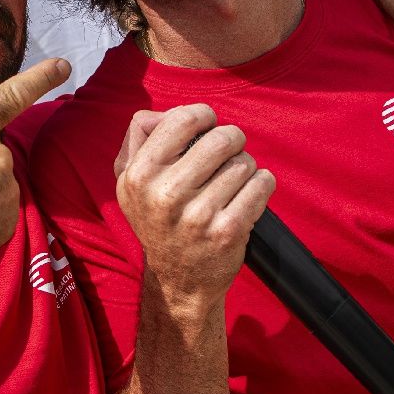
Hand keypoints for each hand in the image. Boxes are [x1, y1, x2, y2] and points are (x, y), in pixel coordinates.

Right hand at [114, 105, 274, 307]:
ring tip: (232, 183)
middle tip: (228, 153)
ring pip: (244, 162)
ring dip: (245, 167)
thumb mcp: (131, 182)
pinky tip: (247, 196)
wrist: (178, 281)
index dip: (203, 116)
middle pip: (221, 138)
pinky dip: (262, 184)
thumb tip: (168, 113)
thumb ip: (140, 137)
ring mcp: (198, 215)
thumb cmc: (159, 220)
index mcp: (138, 176)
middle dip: (232, 140)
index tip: (208, 126)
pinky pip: (262, 184)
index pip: (182, 119)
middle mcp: (165, 195)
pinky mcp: (228, 231)